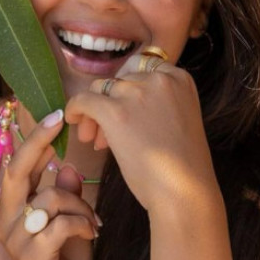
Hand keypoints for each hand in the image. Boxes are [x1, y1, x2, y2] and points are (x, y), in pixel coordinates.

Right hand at [0, 109, 99, 259]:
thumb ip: (63, 195)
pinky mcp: (32, 256)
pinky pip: (60, 223)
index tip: (56, 114)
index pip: (16, 166)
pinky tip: (91, 235)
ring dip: (80, 205)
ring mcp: (16, 240)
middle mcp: (5, 221)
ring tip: (92, 222)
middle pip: (17, 171)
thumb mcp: (67, 222)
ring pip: (50, 198)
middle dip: (39, 141)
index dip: (33, 139)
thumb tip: (67, 166)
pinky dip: (82, 225)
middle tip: (61, 118)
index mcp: (10, 210)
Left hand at [64, 54, 217, 212]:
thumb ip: (157, 102)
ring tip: (95, 140)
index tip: (124, 110)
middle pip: (119, 80)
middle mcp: (159, 79)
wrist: (184, 191)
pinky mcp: (115, 111)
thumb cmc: (183, 167)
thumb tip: (118, 101)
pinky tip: (74, 122)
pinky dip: (75, 109)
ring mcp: (137, 93)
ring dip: (94, 113)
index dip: (127, 90)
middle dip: (110, 104)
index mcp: (179, 78)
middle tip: (104, 134)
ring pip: (99, 89)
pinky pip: (84, 100)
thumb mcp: (179, 119)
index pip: (141, 68)